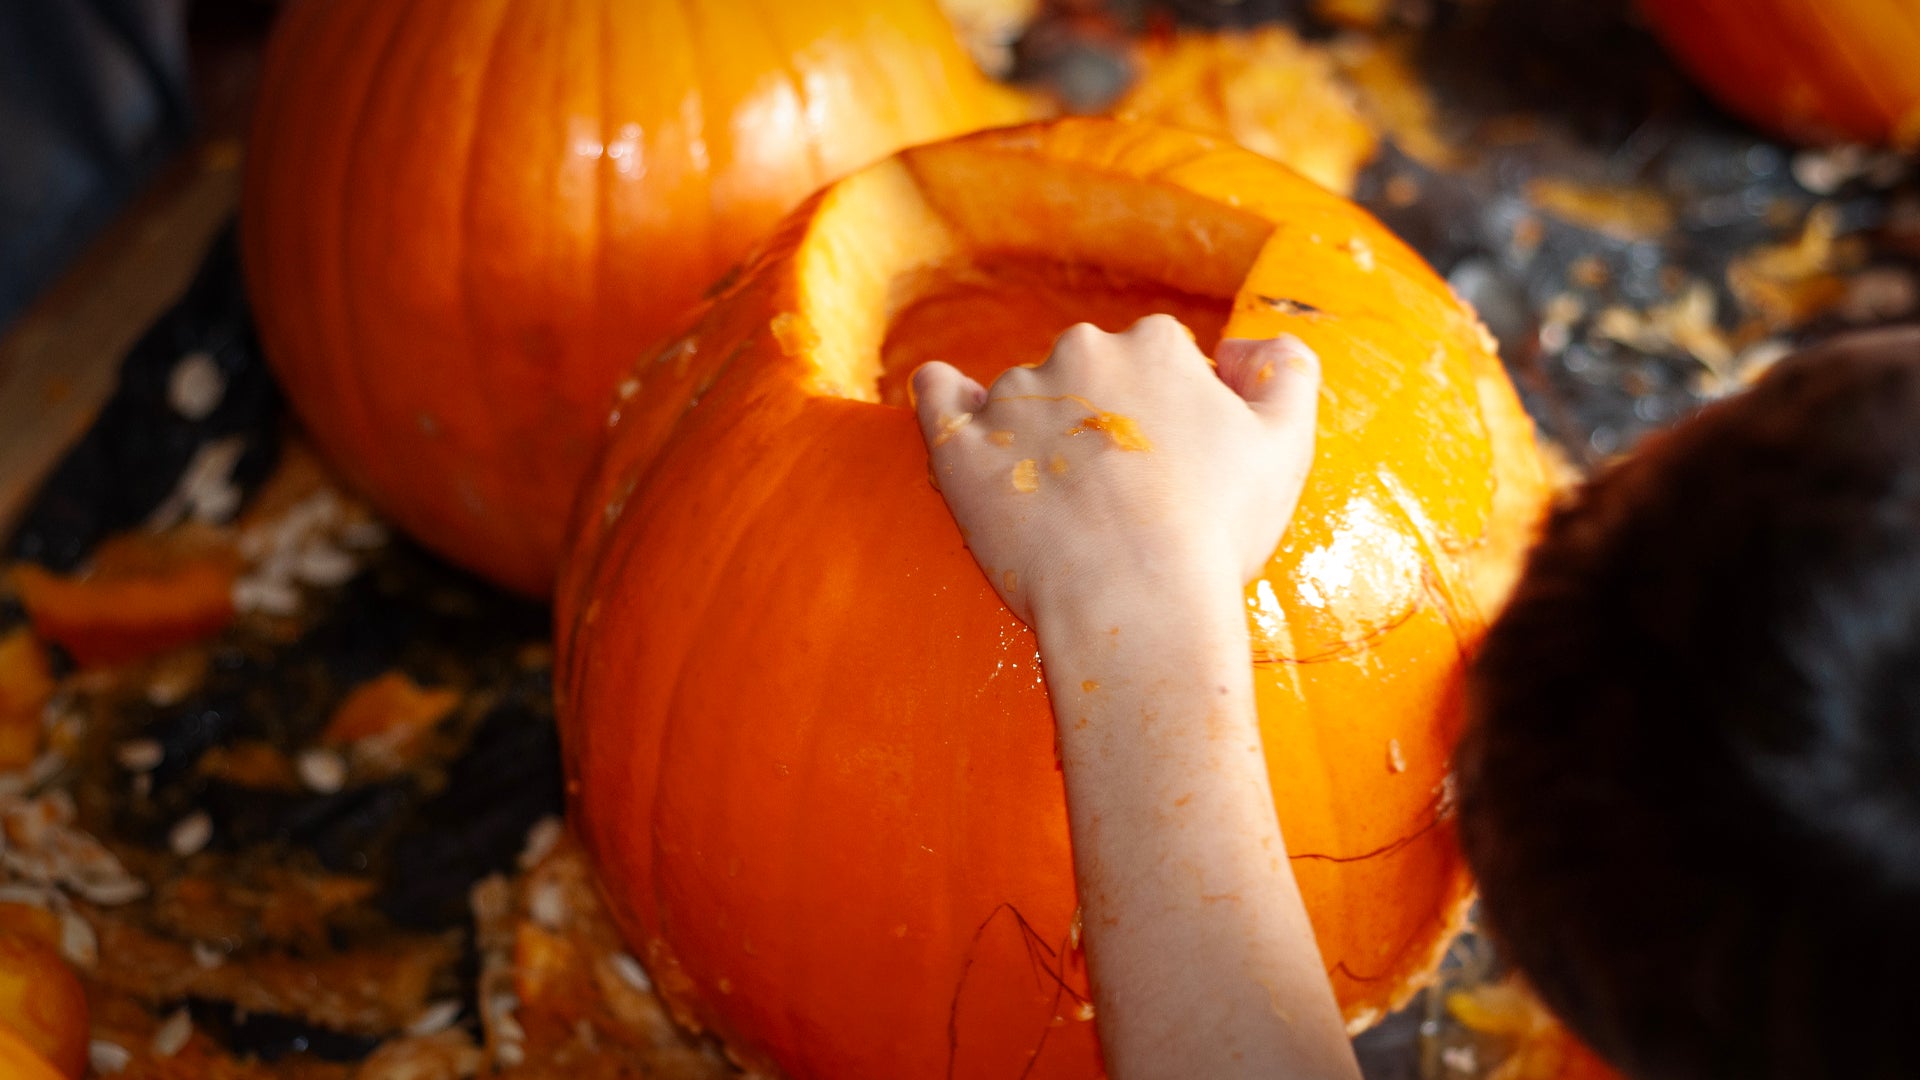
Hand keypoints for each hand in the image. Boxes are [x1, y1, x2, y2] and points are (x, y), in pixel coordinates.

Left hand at [912, 315, 1320, 625]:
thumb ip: (1287, 373)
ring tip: (1057, 507)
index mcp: (1156, 345)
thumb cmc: (1215, 532)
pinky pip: (938, 396)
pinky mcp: (960, 444)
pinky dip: (944, 398)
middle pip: (1087, 372)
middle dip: (1097, 417)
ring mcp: (1014, 396)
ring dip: (1034, 432)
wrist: (1135, 600)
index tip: (1167, 464)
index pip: (1156, 359)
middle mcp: (1081, 351)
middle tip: (1115, 494)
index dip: (1164, 412)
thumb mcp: (1287, 445)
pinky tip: (950, 407)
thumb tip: (1242, 347)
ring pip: (1021, 397)